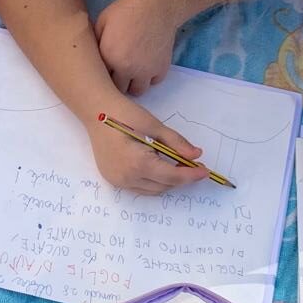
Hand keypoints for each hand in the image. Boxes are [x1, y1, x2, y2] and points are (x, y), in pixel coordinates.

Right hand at [87, 96, 208, 194]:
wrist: (96, 112)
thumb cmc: (125, 115)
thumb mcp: (155, 126)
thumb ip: (177, 143)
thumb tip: (197, 155)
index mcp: (138, 164)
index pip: (172, 177)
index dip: (191, 175)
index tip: (206, 171)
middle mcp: (127, 178)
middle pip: (163, 186)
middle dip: (180, 178)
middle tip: (193, 165)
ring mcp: (117, 181)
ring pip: (152, 190)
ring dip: (167, 181)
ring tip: (177, 165)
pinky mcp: (112, 179)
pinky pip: (139, 187)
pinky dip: (152, 181)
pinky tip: (158, 167)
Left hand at [95, 0, 182, 95]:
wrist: (157, 6)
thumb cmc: (126, 11)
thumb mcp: (101, 22)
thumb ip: (96, 43)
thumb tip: (91, 58)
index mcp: (109, 57)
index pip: (100, 80)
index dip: (101, 74)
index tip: (103, 68)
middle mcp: (127, 69)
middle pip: (118, 89)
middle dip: (116, 82)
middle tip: (116, 70)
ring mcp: (146, 71)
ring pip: (137, 91)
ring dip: (132, 83)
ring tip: (131, 70)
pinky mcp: (161, 68)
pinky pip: (153, 82)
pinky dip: (149, 77)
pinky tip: (146, 65)